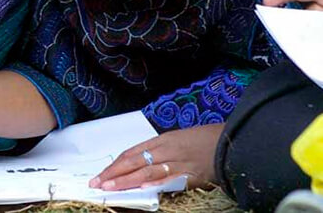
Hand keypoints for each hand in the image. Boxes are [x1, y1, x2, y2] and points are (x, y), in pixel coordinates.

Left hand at [89, 123, 222, 190]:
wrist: (230, 141)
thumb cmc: (204, 141)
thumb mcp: (177, 142)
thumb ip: (158, 153)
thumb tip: (139, 167)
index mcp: (161, 140)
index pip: (130, 153)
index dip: (114, 165)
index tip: (101, 175)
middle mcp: (165, 149)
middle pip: (133, 161)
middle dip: (113, 173)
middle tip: (97, 183)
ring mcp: (177, 161)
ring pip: (146, 170)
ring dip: (126, 180)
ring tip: (110, 187)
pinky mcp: (190, 173)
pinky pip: (169, 178)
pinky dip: (154, 182)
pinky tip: (141, 187)